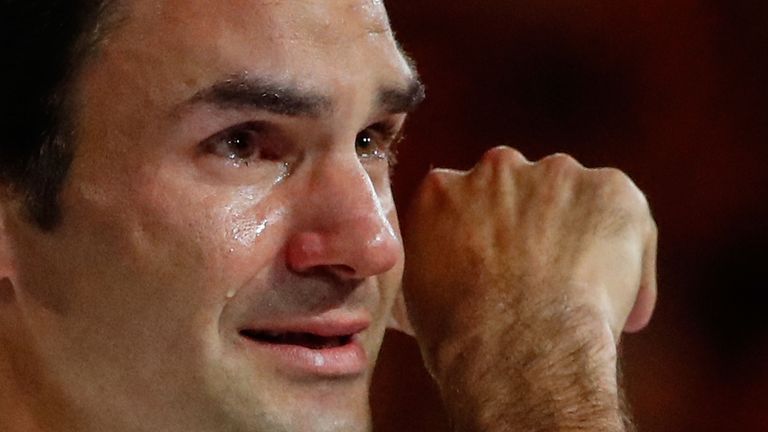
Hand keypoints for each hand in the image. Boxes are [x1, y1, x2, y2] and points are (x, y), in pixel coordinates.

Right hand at [400, 147, 656, 429]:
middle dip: (530, 223)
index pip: (465, 199)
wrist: (514, 350)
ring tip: (580, 291)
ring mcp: (555, 173)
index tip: (497, 264)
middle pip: (519, 190)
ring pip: (572, 198)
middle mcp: (495, 167)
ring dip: (576, 232)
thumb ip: (426, 263)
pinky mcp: (610, 188)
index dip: (484, 234)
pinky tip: (619, 305)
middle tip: (539, 275)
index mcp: (441, 190)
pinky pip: (625, 216)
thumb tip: (436, 279)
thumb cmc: (459, 336)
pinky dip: (629, 254)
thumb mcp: (413, 294)